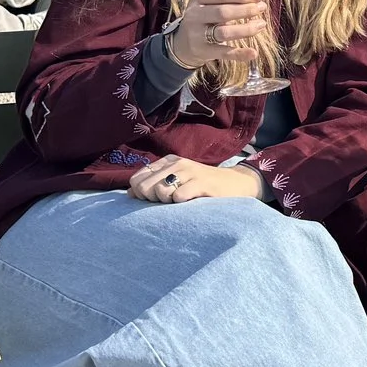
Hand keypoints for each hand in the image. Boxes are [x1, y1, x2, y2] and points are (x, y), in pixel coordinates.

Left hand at [127, 153, 258, 202]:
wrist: (237, 184)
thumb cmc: (202, 187)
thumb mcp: (177, 182)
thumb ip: (153, 185)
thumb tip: (129, 193)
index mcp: (168, 162)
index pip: (137, 178)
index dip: (139, 193)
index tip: (152, 201)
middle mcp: (177, 163)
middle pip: (145, 186)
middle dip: (151, 200)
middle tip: (166, 203)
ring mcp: (190, 172)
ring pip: (160, 190)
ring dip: (165, 202)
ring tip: (178, 203)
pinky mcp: (202, 183)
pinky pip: (178, 196)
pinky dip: (179, 203)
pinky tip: (189, 204)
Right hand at [169, 0, 268, 71]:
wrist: (182, 42)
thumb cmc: (204, 17)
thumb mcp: (209, 2)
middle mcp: (195, 15)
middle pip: (222, 12)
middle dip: (245, 10)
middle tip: (262, 8)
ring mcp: (198, 35)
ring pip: (223, 32)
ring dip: (245, 29)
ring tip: (261, 24)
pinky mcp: (204, 52)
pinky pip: (224, 53)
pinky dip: (240, 54)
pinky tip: (253, 53)